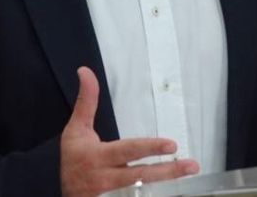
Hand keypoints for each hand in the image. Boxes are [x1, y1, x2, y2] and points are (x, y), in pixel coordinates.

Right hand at [60, 67, 198, 196]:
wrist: (65, 195)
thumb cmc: (73, 159)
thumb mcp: (76, 130)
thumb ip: (86, 102)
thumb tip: (85, 72)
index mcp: (98, 157)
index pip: (128, 151)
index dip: (150, 148)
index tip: (172, 144)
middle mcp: (106, 178)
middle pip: (141, 175)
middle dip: (168, 171)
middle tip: (191, 164)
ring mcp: (113, 195)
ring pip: (144, 190)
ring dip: (169, 182)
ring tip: (190, 171)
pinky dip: (155, 194)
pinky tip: (174, 190)